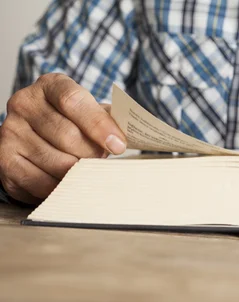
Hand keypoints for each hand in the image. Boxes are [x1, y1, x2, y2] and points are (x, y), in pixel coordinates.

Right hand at [0, 73, 126, 203]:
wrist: (40, 136)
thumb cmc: (76, 124)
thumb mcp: (93, 113)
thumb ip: (111, 119)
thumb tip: (134, 133)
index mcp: (50, 86)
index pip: (73, 101)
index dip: (99, 125)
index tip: (119, 145)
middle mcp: (24, 104)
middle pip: (67, 135)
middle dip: (92, 153)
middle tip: (101, 160)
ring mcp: (11, 131)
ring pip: (56, 162)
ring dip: (79, 172)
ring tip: (86, 170)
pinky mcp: (4, 159)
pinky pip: (40, 182)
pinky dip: (61, 187)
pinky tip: (70, 183)